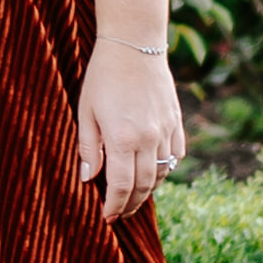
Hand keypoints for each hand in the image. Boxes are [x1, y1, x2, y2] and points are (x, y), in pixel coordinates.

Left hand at [73, 38, 181, 215]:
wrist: (134, 46)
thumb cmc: (103, 77)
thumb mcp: (86, 111)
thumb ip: (90, 148)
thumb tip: (89, 180)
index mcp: (122, 137)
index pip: (121, 186)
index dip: (114, 206)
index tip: (107, 217)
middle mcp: (148, 138)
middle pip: (144, 186)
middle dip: (131, 204)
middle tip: (119, 213)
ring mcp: (166, 130)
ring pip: (162, 173)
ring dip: (148, 190)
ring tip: (133, 196)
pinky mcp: (176, 121)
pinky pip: (176, 155)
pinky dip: (165, 169)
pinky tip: (153, 172)